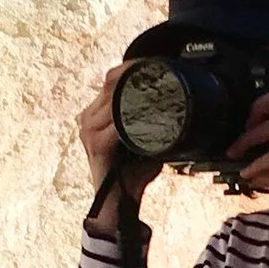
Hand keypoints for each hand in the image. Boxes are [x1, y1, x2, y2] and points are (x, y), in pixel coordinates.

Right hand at [79, 65, 158, 237]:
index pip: (112, 78)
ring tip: (160, 82)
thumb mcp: (147, 140)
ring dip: (136, 89)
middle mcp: (88, 118)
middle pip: (110, 81)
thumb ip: (155, 122)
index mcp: (97, 114)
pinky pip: (116, 124)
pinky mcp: (96, 146)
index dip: (133, 66)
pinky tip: (151, 110)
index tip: (158, 61)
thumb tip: (180, 106)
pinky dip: (134, 116)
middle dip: (137, 71)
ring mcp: (89, 131)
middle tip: (163, 66)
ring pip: (112, 97)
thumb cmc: (133, 173)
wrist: (120, 206)